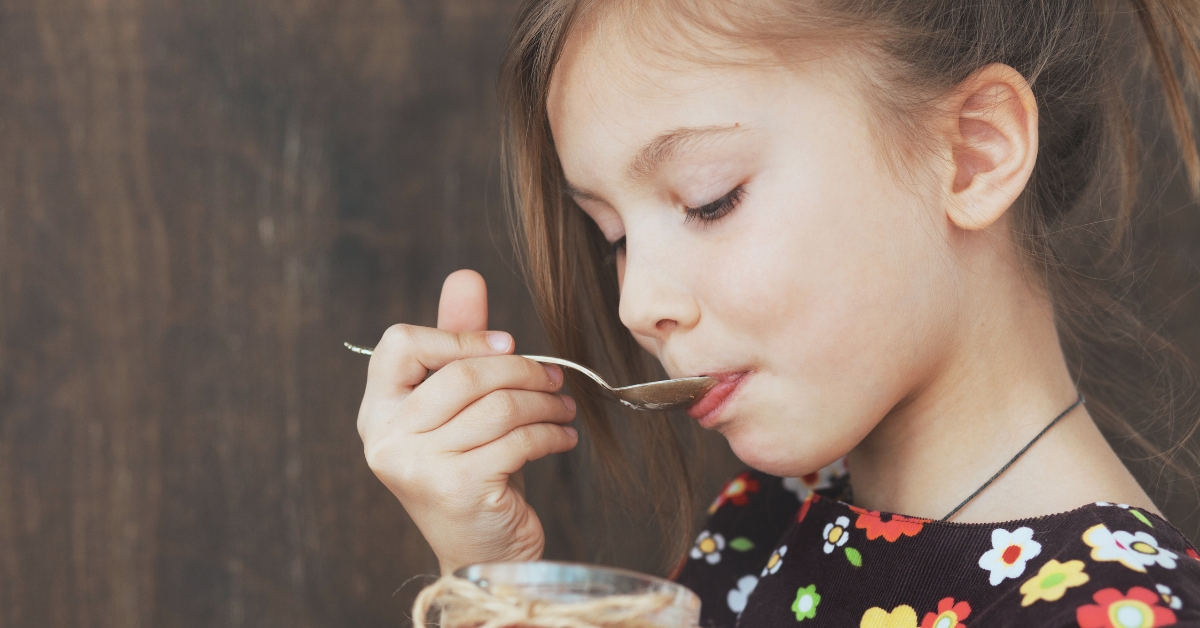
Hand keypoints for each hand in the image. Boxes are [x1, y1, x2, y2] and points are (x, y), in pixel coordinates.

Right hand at [356, 269, 577, 573]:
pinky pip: (517, 440)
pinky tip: (563, 436)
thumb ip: (457, 343)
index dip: (458, 336)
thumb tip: (465, 275)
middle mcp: (385, 439)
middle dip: (522, 370)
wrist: (483, 557)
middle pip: (461, 374)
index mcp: (376, 413)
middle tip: (557, 376)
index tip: (507, 345)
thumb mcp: (460, 407)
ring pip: (497, 406)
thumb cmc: (471, 472)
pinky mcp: (457, 488)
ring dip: (544, 402)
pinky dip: (551, 433)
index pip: (400, 344)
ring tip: (563, 407)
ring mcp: (417, 466)